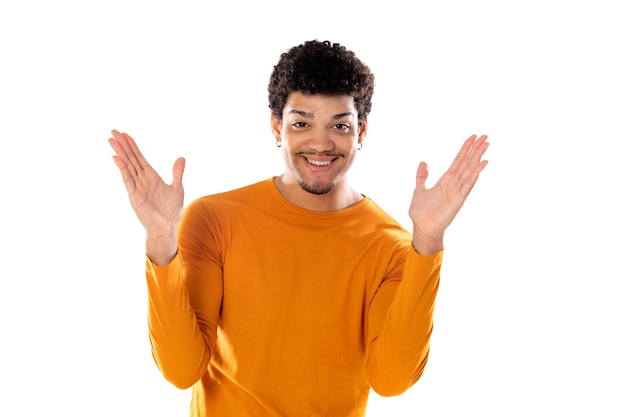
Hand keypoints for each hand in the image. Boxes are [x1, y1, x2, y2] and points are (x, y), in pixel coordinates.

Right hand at [109, 130, 184, 262]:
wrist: (168, 226)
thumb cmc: (172, 210)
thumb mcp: (178, 188)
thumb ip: (178, 173)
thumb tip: (181, 158)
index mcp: (151, 176)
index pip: (139, 157)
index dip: (132, 146)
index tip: (125, 134)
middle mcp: (142, 179)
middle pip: (130, 158)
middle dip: (123, 145)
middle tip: (113, 131)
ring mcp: (136, 186)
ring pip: (127, 165)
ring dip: (120, 152)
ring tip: (111, 140)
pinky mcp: (134, 195)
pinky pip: (127, 179)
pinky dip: (122, 168)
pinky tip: (116, 157)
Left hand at [409, 134, 488, 254]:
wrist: (422, 228)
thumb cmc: (421, 212)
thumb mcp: (419, 189)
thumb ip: (422, 176)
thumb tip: (423, 162)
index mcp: (445, 180)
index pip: (458, 161)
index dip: (465, 149)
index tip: (473, 137)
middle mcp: (454, 183)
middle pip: (467, 162)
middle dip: (475, 149)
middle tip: (485, 136)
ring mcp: (458, 190)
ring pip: (470, 170)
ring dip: (478, 157)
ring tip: (486, 144)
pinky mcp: (459, 199)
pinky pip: (469, 184)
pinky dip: (476, 173)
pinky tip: (482, 163)